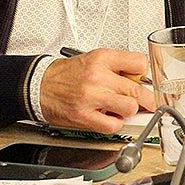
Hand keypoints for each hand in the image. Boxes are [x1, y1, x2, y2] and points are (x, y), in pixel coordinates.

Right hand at [39, 48, 154, 133]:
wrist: (39, 85)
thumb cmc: (66, 74)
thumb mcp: (93, 58)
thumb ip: (116, 66)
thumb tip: (139, 77)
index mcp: (102, 58)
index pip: (139, 63)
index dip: (144, 73)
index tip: (143, 79)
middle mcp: (98, 77)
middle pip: (137, 89)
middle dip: (145, 98)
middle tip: (145, 101)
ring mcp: (91, 97)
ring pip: (129, 107)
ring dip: (129, 110)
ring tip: (121, 107)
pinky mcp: (84, 116)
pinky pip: (113, 125)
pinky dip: (115, 123)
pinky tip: (110, 117)